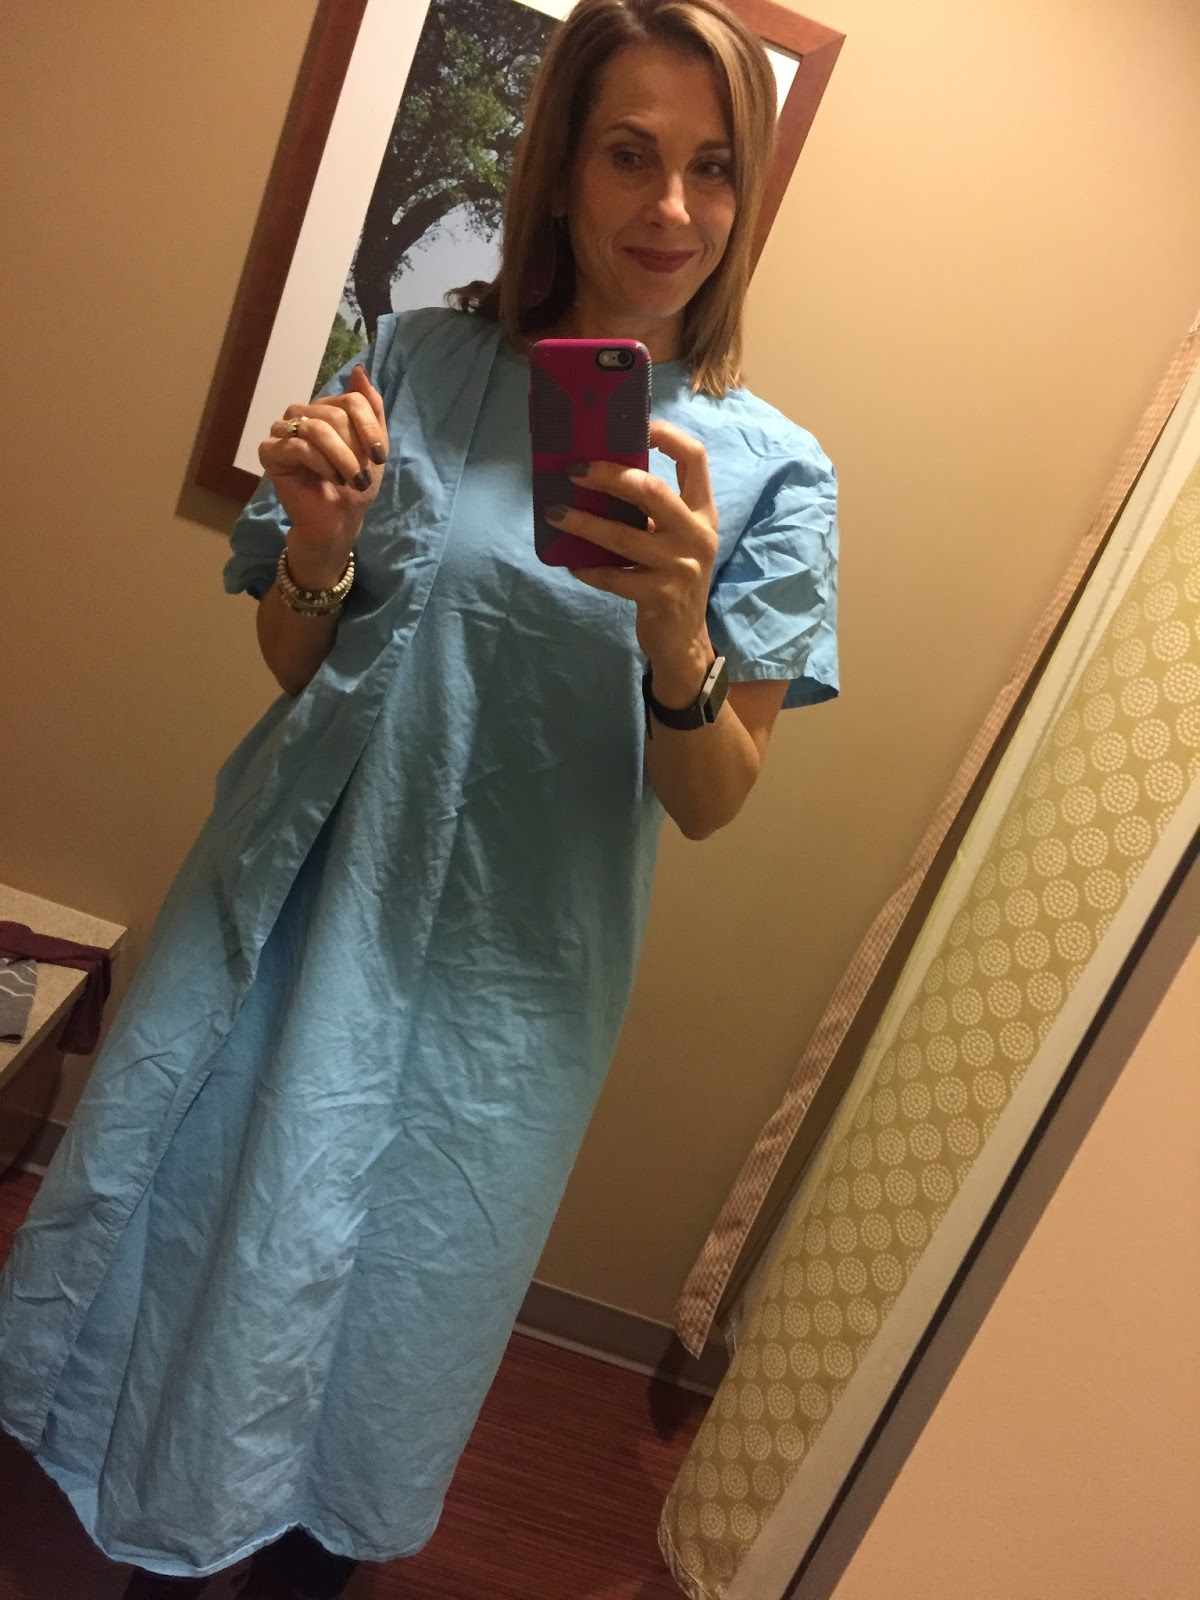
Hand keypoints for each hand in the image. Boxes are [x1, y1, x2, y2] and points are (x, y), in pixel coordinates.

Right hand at [257, 364, 387, 588]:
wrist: (339, 519)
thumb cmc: (355, 484)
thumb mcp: (373, 446)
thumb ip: (370, 409)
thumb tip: (359, 370)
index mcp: (325, 409)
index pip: (351, 400)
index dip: (368, 427)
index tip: (379, 456)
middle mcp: (302, 414)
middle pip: (334, 413)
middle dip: (354, 448)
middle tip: (362, 476)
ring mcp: (283, 431)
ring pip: (316, 428)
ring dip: (341, 458)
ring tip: (351, 480)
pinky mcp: (270, 452)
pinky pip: (298, 446)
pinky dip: (321, 464)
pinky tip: (331, 479)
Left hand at [550, 420, 718, 702]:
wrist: (684, 640)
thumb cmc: (672, 577)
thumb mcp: (675, 539)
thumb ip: (654, 511)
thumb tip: (599, 474)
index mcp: (703, 513)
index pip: (695, 459)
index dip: (667, 435)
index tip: (637, 426)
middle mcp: (696, 535)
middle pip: (651, 490)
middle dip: (609, 475)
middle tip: (574, 470)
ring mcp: (680, 567)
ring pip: (623, 535)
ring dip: (583, 522)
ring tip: (555, 513)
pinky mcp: (659, 596)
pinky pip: (613, 576)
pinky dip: (588, 568)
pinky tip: (570, 563)